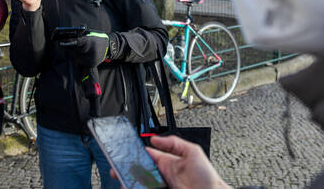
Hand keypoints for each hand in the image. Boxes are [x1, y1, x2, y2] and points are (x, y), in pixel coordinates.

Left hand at [60, 31, 109, 67]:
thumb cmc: (97, 38)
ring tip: (78, 49)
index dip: (69, 43)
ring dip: (75, 54)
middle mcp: (92, 50)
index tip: (61, 44)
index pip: (78, 43)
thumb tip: (67, 38)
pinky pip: (82, 61)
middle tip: (63, 45)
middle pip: (76, 51)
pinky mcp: (93, 63)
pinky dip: (80, 58)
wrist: (109, 46)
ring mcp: (93, 58)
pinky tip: (82, 54)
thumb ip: (80, 36)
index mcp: (91, 41)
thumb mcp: (90, 34)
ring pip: (78, 57)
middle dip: (70, 48)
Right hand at [112, 135, 231, 188]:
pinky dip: (137, 187)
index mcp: (167, 162)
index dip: (135, 153)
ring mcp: (161, 186)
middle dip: (126, 169)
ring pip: (140, 184)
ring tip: (123, 180)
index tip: (124, 152)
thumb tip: (155, 139)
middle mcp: (162, 175)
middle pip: (139, 171)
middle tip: (117, 169)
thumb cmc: (207, 177)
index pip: (146, 155)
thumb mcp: (193, 152)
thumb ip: (174, 142)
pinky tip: (131, 186)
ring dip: (130, 181)